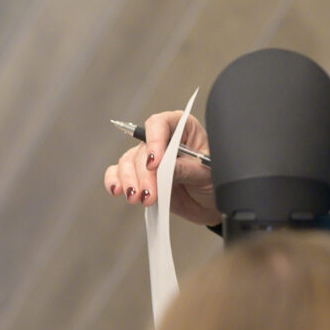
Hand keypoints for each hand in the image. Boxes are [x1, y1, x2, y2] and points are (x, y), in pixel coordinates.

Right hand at [102, 110, 219, 225]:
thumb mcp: (206, 174)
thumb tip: (165, 168)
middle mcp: (163, 141)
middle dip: (143, 173)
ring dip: (129, 180)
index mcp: (183, 129)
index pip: (161, 124)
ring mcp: (149, 159)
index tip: (154, 163)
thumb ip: (186, 169)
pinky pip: (119, 173)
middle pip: (142, 148)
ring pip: (128, 161)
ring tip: (135, 198)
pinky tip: (117, 190)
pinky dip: (115, 181)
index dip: (154, 141)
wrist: (210, 205)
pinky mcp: (139, 176)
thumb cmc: (214, 182)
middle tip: (149, 193)